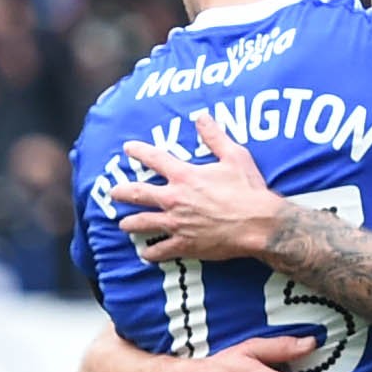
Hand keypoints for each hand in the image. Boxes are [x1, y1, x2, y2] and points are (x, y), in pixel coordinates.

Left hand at [107, 120, 287, 263]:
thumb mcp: (234, 156)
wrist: (258, 224)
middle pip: (138, 194)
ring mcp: (177, 223)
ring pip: (143, 223)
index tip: (127, 148)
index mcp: (185, 176)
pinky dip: (151, 253)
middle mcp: (175, 199)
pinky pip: (161, 250)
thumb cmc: (248, 190)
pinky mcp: (184, 244)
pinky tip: (145, 254)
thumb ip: (215, 137)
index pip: (154, 159)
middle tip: (113, 193)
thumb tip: (202, 117)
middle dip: (122, 192)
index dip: (139, 151)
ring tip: (123, 224)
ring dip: (130, 223)